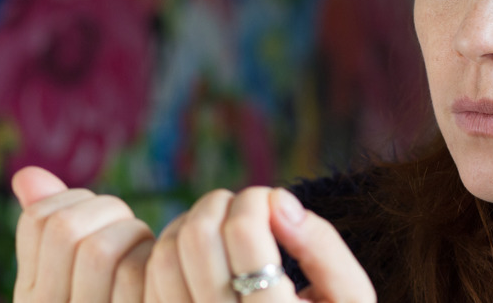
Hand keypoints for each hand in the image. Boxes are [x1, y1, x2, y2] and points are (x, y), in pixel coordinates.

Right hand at [12, 166, 154, 302]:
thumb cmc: (115, 292)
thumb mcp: (73, 271)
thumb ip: (52, 227)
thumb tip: (26, 174)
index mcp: (33, 293)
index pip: (36, 218)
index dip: (76, 200)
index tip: (101, 219)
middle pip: (65, 227)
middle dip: (108, 210)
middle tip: (130, 229)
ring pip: (98, 249)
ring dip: (133, 233)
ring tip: (144, 248)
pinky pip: (134, 272)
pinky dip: (151, 256)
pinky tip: (157, 268)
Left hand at [145, 186, 375, 301]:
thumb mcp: (350, 299)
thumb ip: (324, 246)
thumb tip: (278, 201)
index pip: (242, 232)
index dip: (255, 199)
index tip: (271, 202)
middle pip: (196, 239)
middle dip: (220, 204)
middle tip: (244, 208)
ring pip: (164, 253)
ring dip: (192, 222)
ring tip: (224, 228)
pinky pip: (142, 277)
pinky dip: (169, 248)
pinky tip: (200, 253)